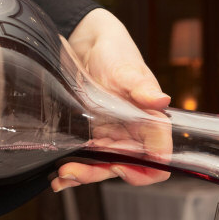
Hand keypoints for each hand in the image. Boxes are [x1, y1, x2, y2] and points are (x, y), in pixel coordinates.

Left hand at [50, 9, 171, 191]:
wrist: (88, 43)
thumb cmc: (116, 52)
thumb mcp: (127, 69)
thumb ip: (142, 87)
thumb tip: (161, 100)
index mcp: (151, 123)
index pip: (158, 159)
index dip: (143, 171)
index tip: (118, 166)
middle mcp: (134, 134)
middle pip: (125, 169)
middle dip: (99, 175)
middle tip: (72, 172)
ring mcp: (112, 137)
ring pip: (103, 168)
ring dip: (83, 176)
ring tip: (61, 176)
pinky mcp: (93, 136)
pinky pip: (87, 160)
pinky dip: (73, 170)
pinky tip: (58, 175)